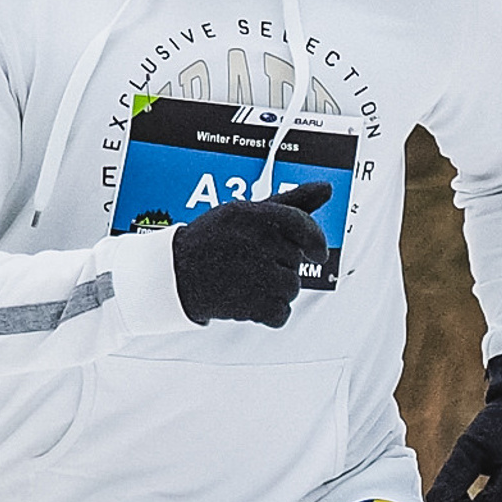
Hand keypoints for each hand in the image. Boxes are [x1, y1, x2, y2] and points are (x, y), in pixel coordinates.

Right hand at [170, 181, 332, 326]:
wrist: (177, 274)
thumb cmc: (211, 241)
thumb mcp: (247, 212)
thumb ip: (292, 202)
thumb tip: (325, 188)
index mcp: (259, 216)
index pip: (304, 226)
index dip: (316, 240)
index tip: (318, 251)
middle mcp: (261, 243)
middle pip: (296, 261)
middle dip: (280, 265)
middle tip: (251, 264)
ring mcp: (260, 275)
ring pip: (292, 288)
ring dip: (275, 290)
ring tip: (248, 281)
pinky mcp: (256, 305)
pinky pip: (281, 313)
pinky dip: (269, 312)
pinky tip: (249, 300)